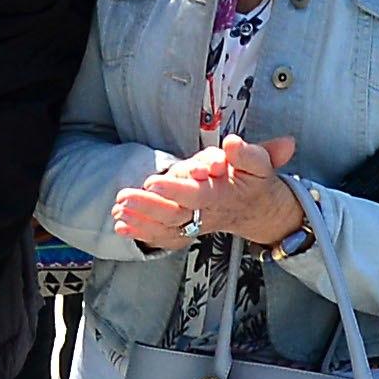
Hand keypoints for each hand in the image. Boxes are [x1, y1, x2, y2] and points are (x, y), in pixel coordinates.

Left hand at [109, 132, 302, 251]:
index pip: (198, 193)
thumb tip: (231, 143)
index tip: (152, 181)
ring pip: (167, 226)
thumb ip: (247, 153)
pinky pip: (164, 236)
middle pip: (176, 213)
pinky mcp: (188, 229)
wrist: (259, 210)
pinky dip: (142, 232)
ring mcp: (196, 222)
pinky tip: (120, 227)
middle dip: (148, 205)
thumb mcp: (259, 163)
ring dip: (140, 219)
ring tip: (118, 211)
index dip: (175, 189)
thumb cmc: (254, 180)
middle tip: (124, 197)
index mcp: (223, 194)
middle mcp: (207, 211)